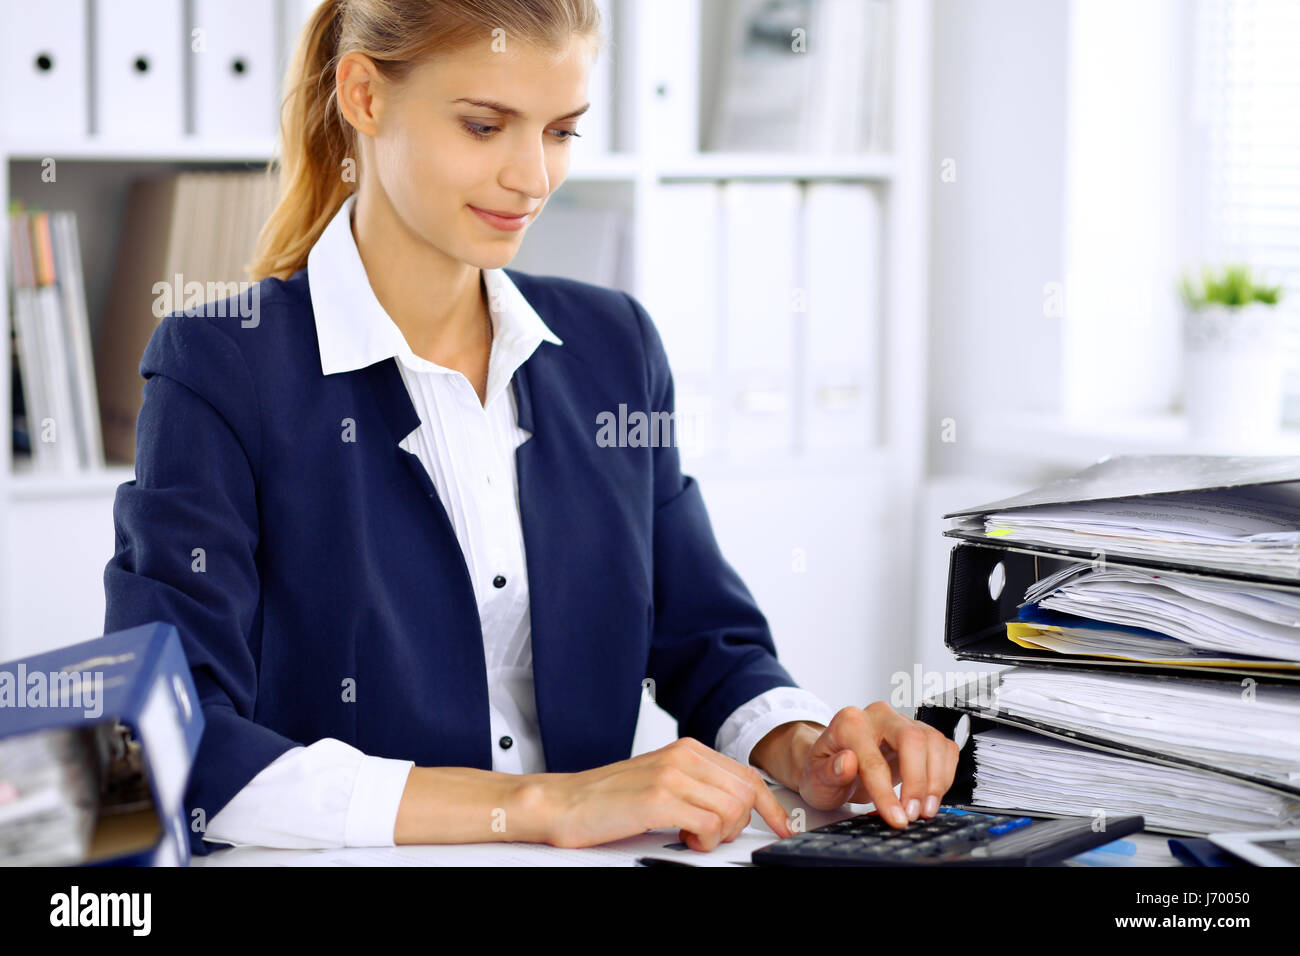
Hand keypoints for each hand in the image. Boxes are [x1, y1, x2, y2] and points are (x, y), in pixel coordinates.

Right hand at [534, 737, 794, 850]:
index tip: (781, 826)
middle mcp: (684, 756)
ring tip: (691, 836)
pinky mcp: (659, 798)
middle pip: (747, 792)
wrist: (562, 802)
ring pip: (734, 809)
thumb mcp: (661, 781)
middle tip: (711, 835)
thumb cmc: (608, 798)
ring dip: (720, 834)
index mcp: (688, 749)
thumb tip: (737, 805)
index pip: (747, 776)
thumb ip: (697, 785)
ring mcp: (672, 775)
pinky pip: (710, 823)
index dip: (770, 806)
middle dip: (740, 824)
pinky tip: (682, 837)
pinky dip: (704, 840)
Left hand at [791, 702, 959, 827]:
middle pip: (913, 739)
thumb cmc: (824, 770)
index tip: (897, 818)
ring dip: (935, 781)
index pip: (874, 759)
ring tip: (924, 810)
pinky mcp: (920, 734)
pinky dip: (944, 775)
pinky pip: (944, 748)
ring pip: (933, 742)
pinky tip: (931, 795)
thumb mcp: (815, 778)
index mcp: (849, 723)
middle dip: (918, 782)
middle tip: (914, 814)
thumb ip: (828, 771)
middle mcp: (878, 716)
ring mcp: (902, 722)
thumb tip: (846, 762)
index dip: (887, 792)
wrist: (833, 764)